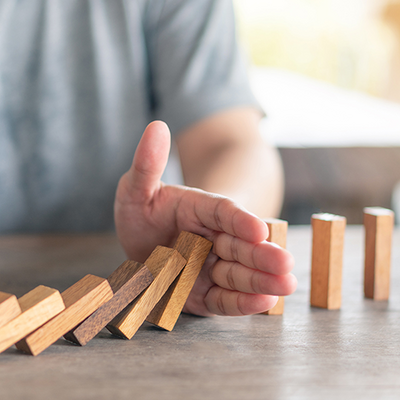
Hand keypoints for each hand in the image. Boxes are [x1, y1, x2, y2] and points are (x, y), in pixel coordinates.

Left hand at [114, 121, 296, 315]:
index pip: (223, 212)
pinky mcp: (205, 294)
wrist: (143, 246)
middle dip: (261, 255)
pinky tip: (263, 302)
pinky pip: (224, 299)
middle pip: (238, 245)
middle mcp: (210, 238)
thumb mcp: (136, 188)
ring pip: (237, 273)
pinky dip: (242, 302)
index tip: (258, 229)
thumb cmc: (143, 211)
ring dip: (261, 280)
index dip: (240, 220)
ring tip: (285, 286)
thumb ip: (147, 164)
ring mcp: (209, 267)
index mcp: (198, 209)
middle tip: (286, 263)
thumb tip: (156, 126)